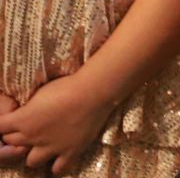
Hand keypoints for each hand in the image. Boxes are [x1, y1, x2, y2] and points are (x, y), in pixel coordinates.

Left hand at [0, 75, 114, 174]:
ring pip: (31, 161)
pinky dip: (56, 164)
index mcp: (22, 119)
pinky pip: (57, 169)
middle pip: (12, 143)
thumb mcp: (40, 92)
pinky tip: (59, 155)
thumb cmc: (67, 86)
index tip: (10, 120)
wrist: (94, 91)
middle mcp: (32, 137)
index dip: (3, 124)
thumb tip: (23, 113)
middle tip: (27, 126)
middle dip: (15, 136)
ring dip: (33, 153)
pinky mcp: (69, 152)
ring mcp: (51, 147)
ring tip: (42, 144)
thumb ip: (28, 108)